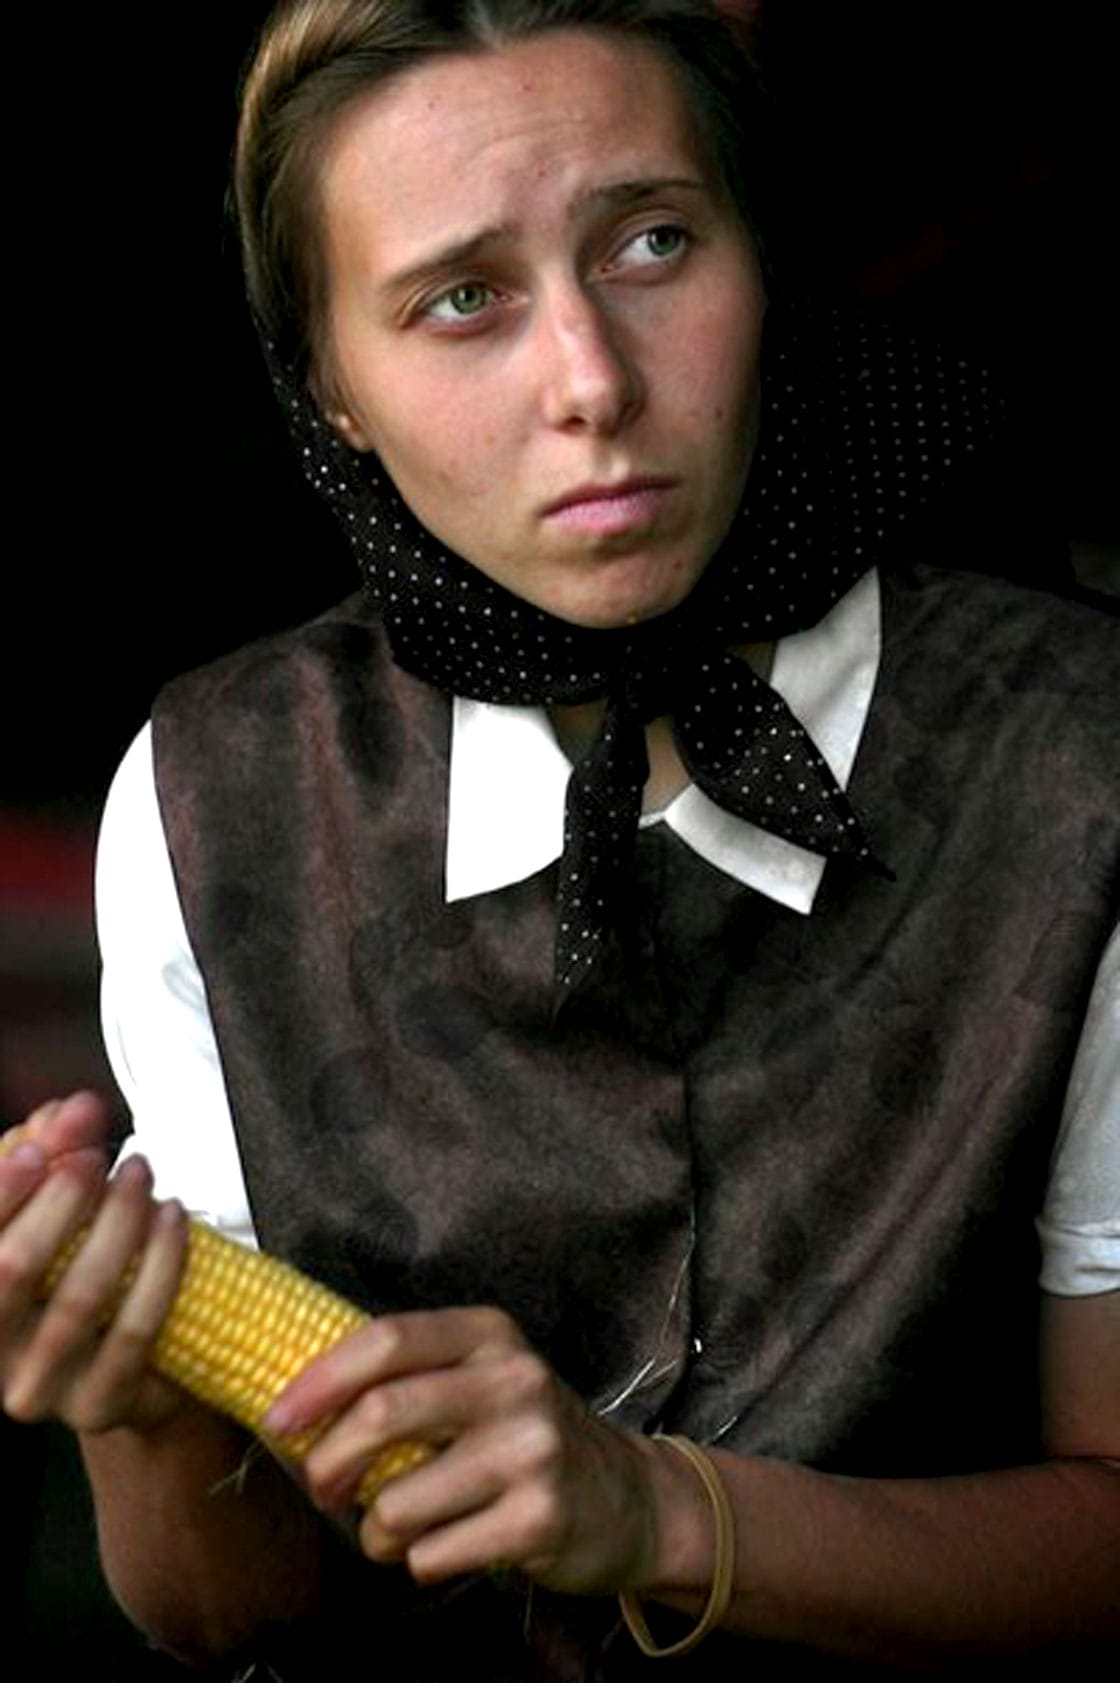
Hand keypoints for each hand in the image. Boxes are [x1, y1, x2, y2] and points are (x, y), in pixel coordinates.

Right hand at [1, 1092, 187, 1434]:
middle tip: (101, 1158)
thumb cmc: (84, 1264)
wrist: (140, 1359)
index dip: (2, 1190)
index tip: (44, 1147)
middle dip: (61, 1201)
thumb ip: (58, 1149)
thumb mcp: (60, 1200)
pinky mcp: (96, 1407)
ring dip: (118, 1225)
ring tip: (142, 1176)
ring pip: (78, 1300)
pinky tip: (173, 1220)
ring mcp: (38, 1389)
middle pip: (12, 1271)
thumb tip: (78, 1108)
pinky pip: (134, 1333)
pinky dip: (160, 1266)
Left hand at [265, 1305, 672, 1592]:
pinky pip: (433, 1554)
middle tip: (323, 1489)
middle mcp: (515, 1380)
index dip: (321, 1379)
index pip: (387, 1339)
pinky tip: (451, 1545)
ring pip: (399, 1502)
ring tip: (400, 1528)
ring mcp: (532, 1449)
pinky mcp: (540, 1519)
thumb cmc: (526, 1436)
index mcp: (489, 1334)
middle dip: (329, 1462)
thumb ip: (409, 1376)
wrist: (629, 1499)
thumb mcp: (482, 1380)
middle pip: (384, 1412)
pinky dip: (421, 1562)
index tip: (278, 1420)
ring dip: (378, 1531)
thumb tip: (298, 1401)